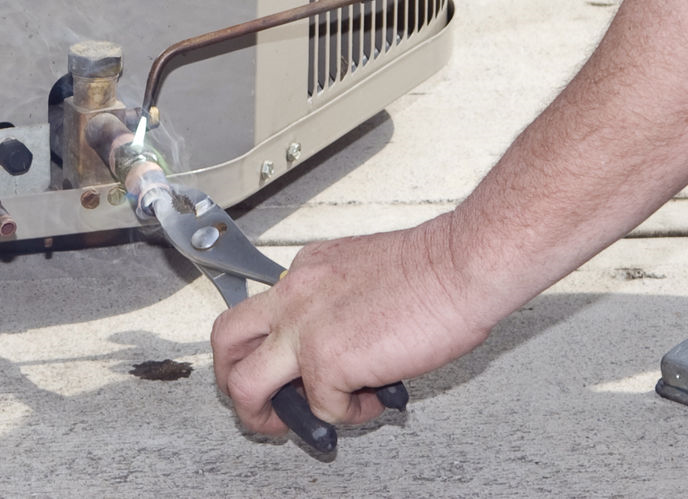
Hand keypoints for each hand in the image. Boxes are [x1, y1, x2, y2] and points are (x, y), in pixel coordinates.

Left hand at [212, 215, 487, 433]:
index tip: (287, 366)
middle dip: (230, 379)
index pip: (261, 310)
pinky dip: (349, 415)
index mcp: (306, 270)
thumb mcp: (361, 276)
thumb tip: (340, 345)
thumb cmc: (433, 270)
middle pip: (226, 338)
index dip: (270, 346)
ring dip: (263, 416)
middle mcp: (295, 293)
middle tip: (257, 403)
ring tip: (296, 421)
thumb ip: (336, 305)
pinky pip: (323, 409)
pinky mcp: (326, 361)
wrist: (461, 266)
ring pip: (244, 384)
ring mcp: (305, 328)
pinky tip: (373, 398)